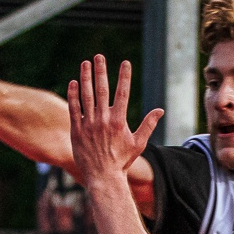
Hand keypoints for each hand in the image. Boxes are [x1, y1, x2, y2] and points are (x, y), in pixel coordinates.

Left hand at [66, 54, 162, 181]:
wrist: (103, 177)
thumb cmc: (122, 161)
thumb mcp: (138, 143)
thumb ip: (148, 125)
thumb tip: (160, 110)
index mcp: (119, 121)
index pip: (123, 93)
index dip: (124, 76)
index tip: (125, 62)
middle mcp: (103, 119)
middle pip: (102, 89)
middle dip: (101, 71)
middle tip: (99, 56)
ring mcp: (88, 124)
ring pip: (86, 96)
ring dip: (85, 77)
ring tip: (85, 63)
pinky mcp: (77, 130)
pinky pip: (74, 109)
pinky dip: (73, 95)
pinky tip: (74, 82)